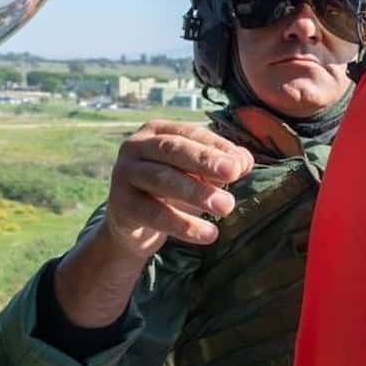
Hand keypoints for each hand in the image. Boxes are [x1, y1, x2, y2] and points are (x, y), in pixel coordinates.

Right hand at [101, 120, 254, 259]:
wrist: (134, 225)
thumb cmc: (171, 190)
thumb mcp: (196, 175)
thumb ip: (219, 166)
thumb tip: (243, 161)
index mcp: (157, 131)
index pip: (191, 133)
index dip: (217, 147)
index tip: (241, 165)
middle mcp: (135, 146)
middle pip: (173, 150)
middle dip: (205, 161)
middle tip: (233, 173)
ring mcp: (124, 174)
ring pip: (162, 179)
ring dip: (197, 192)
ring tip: (226, 206)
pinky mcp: (121, 205)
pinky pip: (154, 214)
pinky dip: (184, 225)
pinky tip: (209, 233)